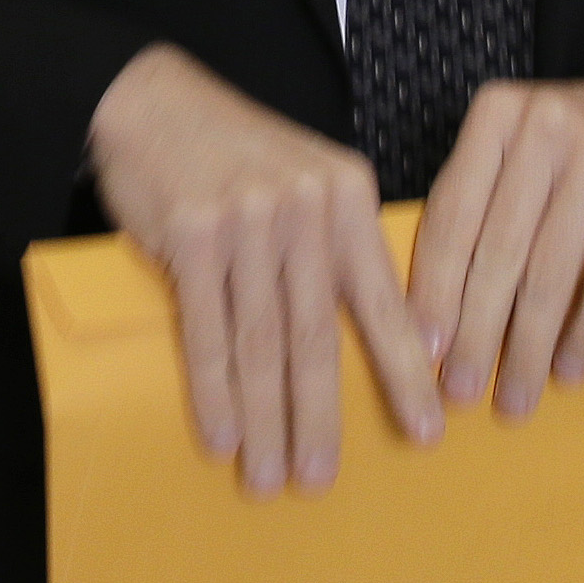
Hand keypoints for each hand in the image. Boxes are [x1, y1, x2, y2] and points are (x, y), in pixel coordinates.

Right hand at [85, 43, 442, 496]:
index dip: (407, 372)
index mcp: (349, 198)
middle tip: (322, 480)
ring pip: (261, 343)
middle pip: (318, 336)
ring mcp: (247, 220)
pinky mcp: (189, 233)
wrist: (155, 103)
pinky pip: (205, 329)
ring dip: (266, 420)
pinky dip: (214, 390)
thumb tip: (390, 339)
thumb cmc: (241, 158)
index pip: (385, 300)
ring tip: (270, 478)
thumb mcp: (312, 184)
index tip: (428, 430)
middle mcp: (306, 208)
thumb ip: (342, 250)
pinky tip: (223, 436)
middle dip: (322, 418)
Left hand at [409, 70, 583, 420]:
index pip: (454, 215)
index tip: (421, 351)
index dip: (434, 290)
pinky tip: (568, 370)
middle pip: (500, 251)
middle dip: (475, 331)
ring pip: (552, 273)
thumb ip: (473, 207)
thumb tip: (426, 317)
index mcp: (498, 115)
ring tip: (513, 398)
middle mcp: (548, 127)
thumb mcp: (512, 153)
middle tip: (461, 391)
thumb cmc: (568, 149)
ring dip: (527, 347)